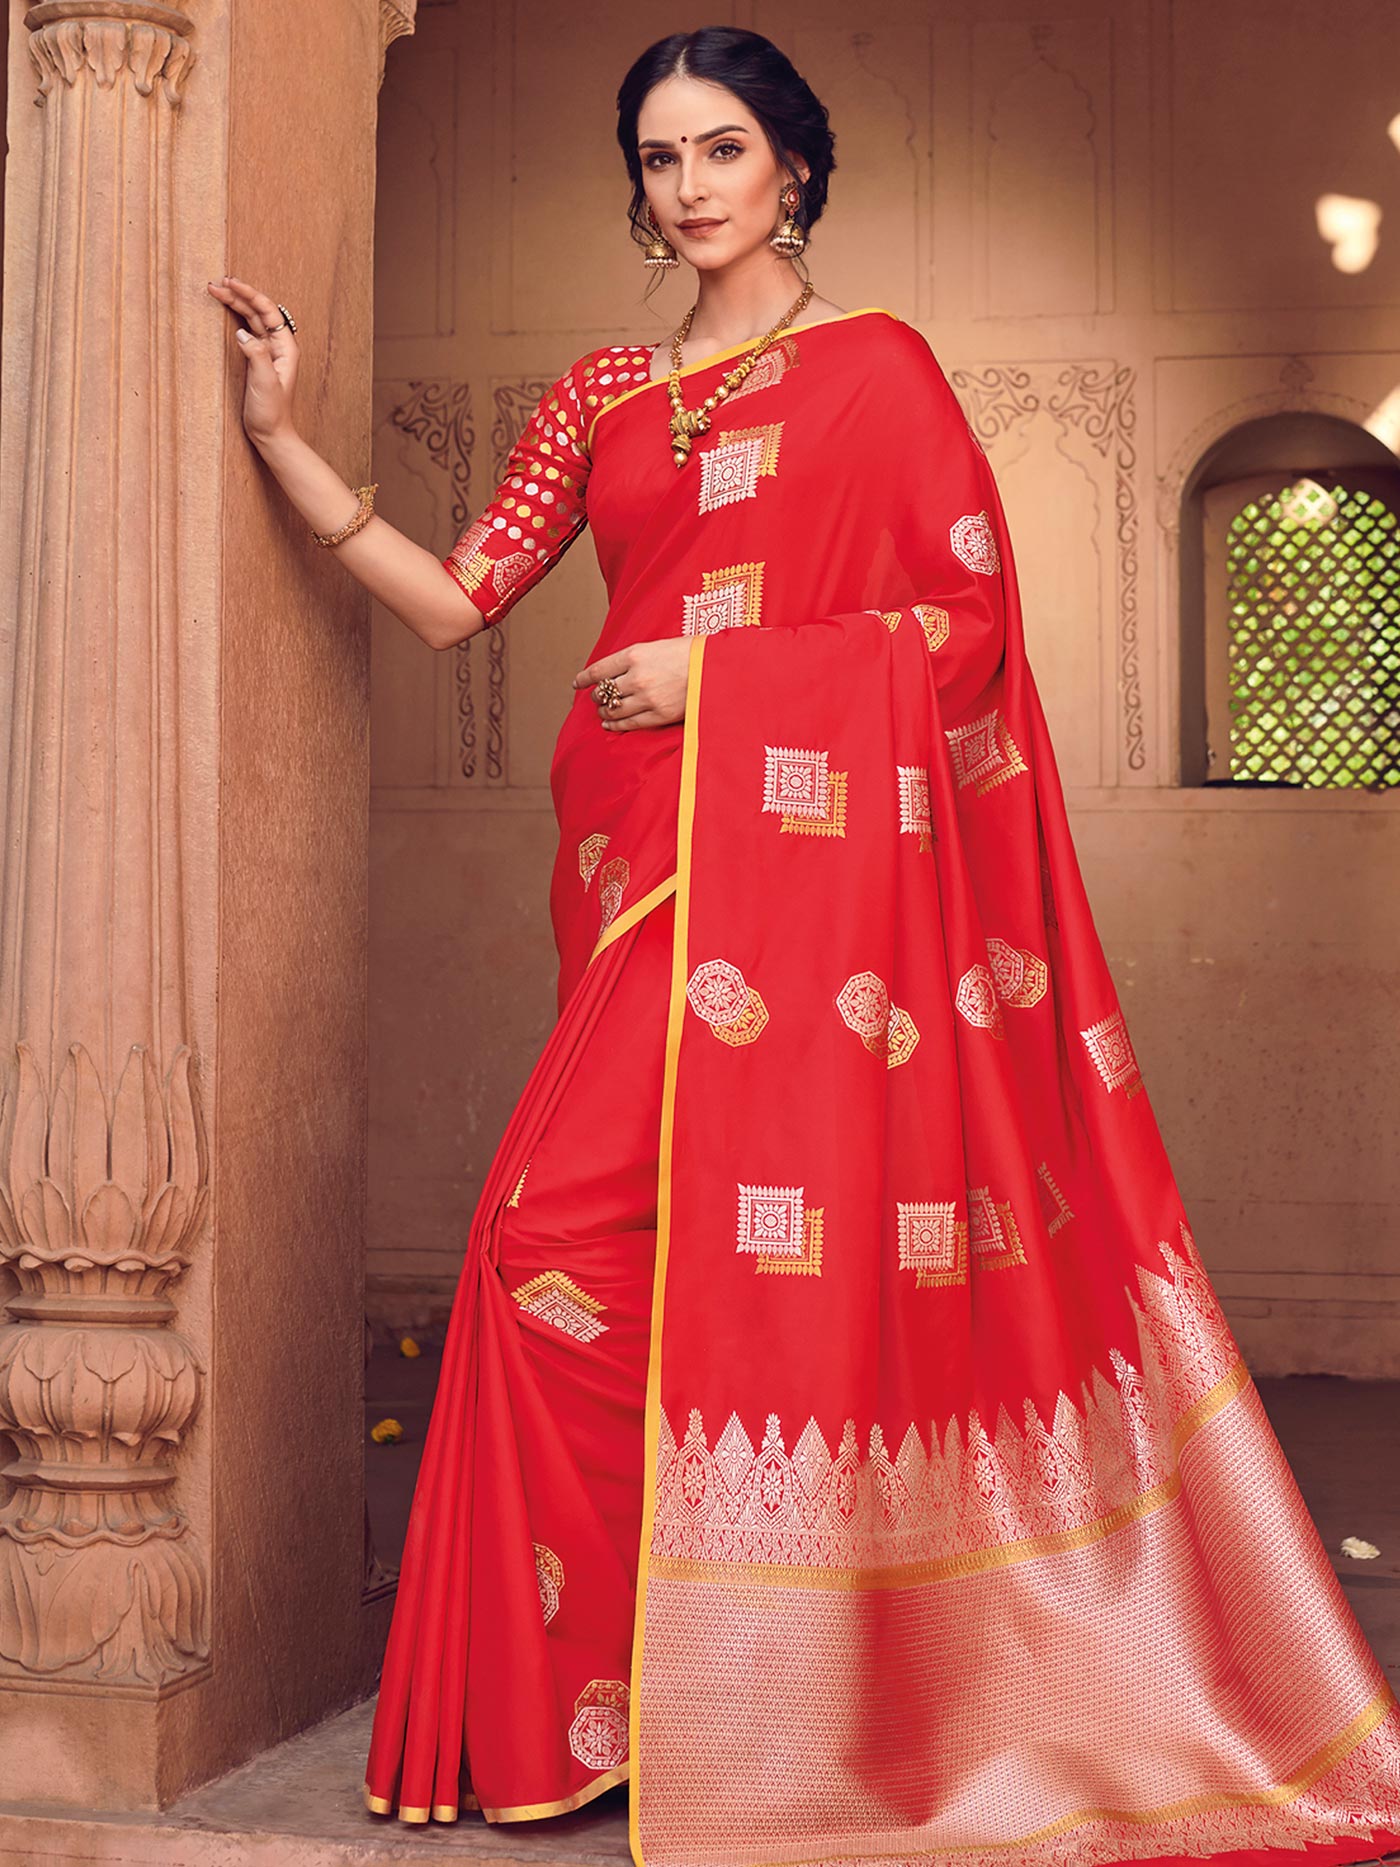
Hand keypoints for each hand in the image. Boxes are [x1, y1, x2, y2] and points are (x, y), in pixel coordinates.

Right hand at [206, 274, 299, 448]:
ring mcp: (267, 352)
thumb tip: (243, 333)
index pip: (269, 311)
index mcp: (286, 348)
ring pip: (251, 319)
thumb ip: (256, 355)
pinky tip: (225, 311)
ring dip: (235, 304)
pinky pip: (247, 331)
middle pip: (259, 312)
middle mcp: (278, 347)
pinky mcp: (257, 360)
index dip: (250, 295)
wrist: (271, 434)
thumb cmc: (271, 413)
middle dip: (239, 295)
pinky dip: (235, 319)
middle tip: (217, 283)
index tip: (231, 284)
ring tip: (217, 291)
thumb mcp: (265, 382)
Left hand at [573, 637, 691, 730]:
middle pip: (604, 691)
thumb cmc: (692, 653)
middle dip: (597, 696)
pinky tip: (610, 724)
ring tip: (602, 711)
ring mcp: (647, 698)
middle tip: (595, 698)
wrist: (716, 667)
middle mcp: (636, 677)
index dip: (585, 678)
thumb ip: (637, 659)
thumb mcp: (659, 646)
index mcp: (635, 654)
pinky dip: (615, 724)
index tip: (577, 683)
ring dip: (604, 711)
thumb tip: (617, 671)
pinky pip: (628, 723)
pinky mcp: (658, 715)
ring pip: (613, 709)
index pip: (599, 669)